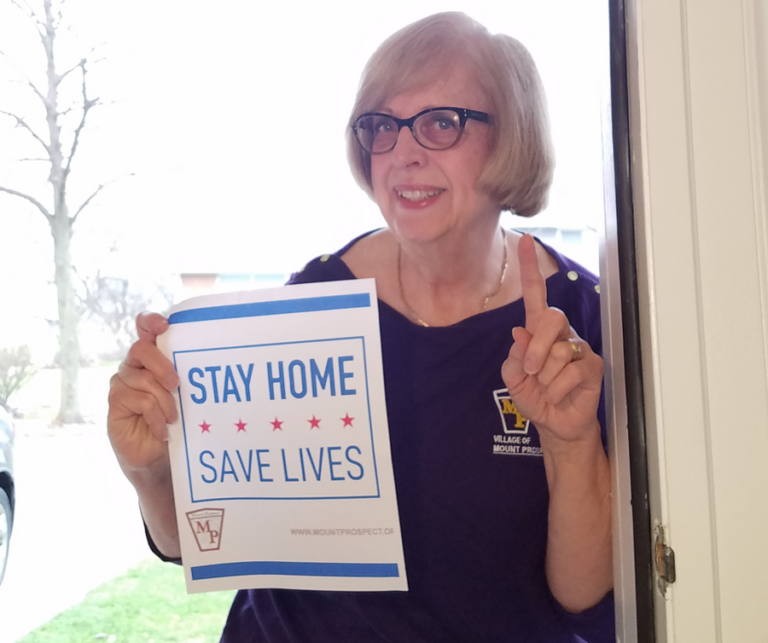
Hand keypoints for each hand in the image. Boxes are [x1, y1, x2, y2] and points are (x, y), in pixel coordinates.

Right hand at [107, 312, 179, 474]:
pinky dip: (156, 416)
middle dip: (162, 365)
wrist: (158, 456)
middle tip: (177, 385)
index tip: (165, 325)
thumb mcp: (185, 395)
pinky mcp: (115, 402)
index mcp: (153, 357)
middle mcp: (135, 365)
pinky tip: (163, 430)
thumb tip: (208, 362)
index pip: (144, 328)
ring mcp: (122, 383)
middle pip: (140, 349)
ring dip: (164, 400)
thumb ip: (186, 375)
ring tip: (174, 418)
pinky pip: (139, 401)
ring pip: (142, 379)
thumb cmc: (175, 420)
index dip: (150, 321)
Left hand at [501, 235, 603, 444]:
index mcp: (538, 331)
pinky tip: (559, 395)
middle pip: (551, 319)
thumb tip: (520, 333)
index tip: (525, 241)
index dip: (530, 269)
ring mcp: (579, 348)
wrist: (554, 423)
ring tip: (547, 388)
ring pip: (558, 352)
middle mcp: (561, 334)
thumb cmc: (535, 396)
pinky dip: (557, 389)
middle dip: (536, 347)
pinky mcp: (593, 366)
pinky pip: (571, 371)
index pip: (536, 295)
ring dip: (545, 376)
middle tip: (530, 371)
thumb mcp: (513, 377)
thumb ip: (513, 357)